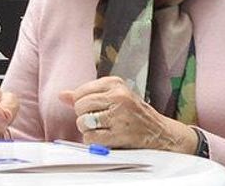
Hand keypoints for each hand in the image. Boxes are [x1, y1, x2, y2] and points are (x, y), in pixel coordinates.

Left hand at [60, 76, 198, 152]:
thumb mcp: (114, 97)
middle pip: (80, 107)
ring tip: (104, 129)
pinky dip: (94, 141)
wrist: (162, 134)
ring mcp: (119, 115)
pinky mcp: (120, 133)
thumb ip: (87, 95)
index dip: (82, 104)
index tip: (94, 109)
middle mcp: (118, 96)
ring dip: (89, 130)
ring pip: (83, 122)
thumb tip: (62, 95)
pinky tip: (106, 138)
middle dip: (85, 117)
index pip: (80, 92)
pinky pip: (91, 138)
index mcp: (115, 83)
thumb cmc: (134, 114)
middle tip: (100, 121)